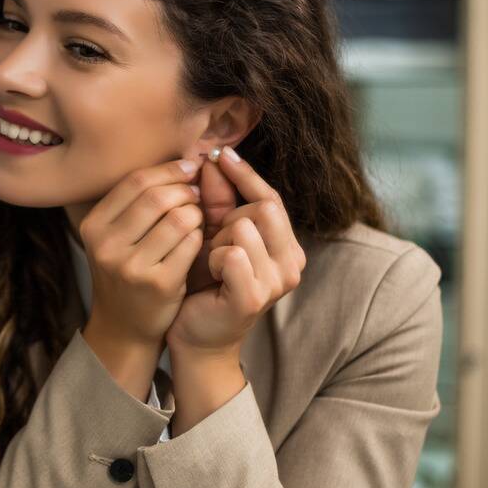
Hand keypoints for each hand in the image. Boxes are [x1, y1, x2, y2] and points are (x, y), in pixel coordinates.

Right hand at [77, 159, 204, 397]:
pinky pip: (191, 243)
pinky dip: (201, 236)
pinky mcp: (158, 283)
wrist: (124, 326)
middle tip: (197, 194)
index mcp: (94, 226)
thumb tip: (184, 159)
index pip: (136, 181)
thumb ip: (138, 201)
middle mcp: (106, 245)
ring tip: (198, 218)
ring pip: (179, 217)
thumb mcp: (116, 236)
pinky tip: (198, 241)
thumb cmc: (126, 271)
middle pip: (157, 196)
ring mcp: (131, 266)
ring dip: (197, 213)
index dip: (169, 170)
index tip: (189, 168)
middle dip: (186, 190)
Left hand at [167, 146, 305, 353]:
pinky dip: (214, 259)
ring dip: (217, 241)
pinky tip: (209, 274)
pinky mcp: (254, 297)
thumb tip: (213, 158)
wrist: (195, 335)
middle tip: (211, 242)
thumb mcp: (212, 236)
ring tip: (210, 262)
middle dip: (228, 218)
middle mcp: (292, 263)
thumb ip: (217, 201)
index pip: (271, 198)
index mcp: (286, 246)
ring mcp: (277, 282)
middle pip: (262, 208)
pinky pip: (232, 254)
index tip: (220, 153)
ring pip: (245, 229)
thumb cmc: (204, 284)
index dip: (245, 174)